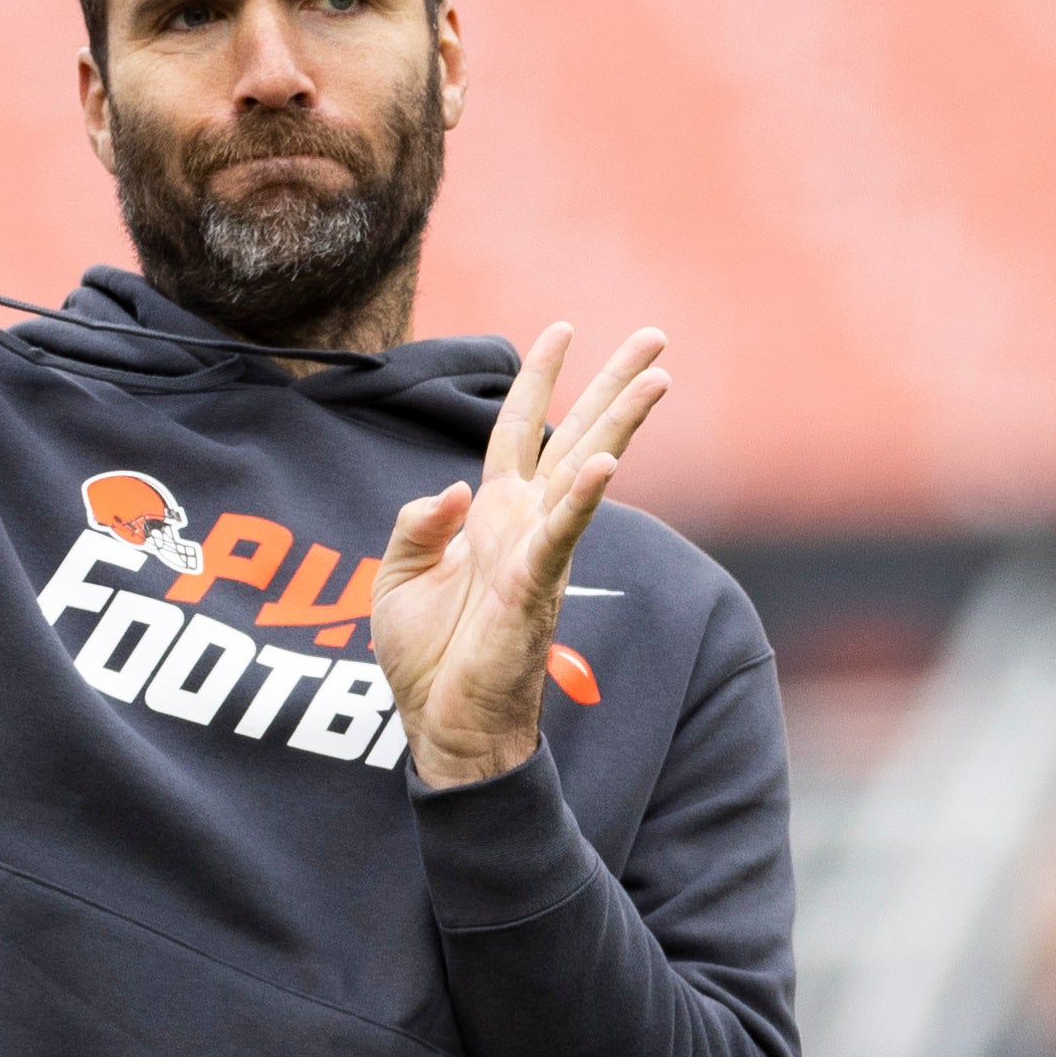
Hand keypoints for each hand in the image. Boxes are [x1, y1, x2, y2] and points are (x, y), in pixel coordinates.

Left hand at [370, 324, 669, 786]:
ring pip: (584, 472)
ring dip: (620, 423)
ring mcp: (536, 553)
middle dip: (614, 384)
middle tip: (655, 336)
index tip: (562, 329)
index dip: (537, 379)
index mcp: (493, 514)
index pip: (519, 429)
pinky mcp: (534, 588)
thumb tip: (453, 487)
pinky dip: (582, 498)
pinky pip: (561, 534)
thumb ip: (417, 522)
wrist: (443, 727)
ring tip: (658, 377)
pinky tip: (604, 462)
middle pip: (576, 434)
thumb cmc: (427, 658)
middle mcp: (525, 524)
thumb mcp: (397, 574)